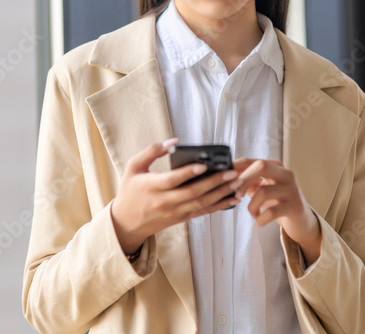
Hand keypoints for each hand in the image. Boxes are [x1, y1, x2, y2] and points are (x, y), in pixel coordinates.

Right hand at [110, 138, 242, 254]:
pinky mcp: (181, 218)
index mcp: (152, 187)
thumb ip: (151, 152)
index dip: (188, 173)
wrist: (126, 223)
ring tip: (237, 183)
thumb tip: (173, 142)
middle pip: (193, 193)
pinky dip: (219, 206)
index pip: (172, 180)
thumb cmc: (130, 191)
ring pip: (201, 203)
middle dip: (215, 182)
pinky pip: (203, 212)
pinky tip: (232, 199)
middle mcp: (165, 201)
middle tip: (232, 172)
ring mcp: (175, 212)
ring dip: (221, 194)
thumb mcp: (133, 167)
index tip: (204, 165)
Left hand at [232, 158, 322, 262]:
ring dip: (252, 206)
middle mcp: (286, 174)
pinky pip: (272, 211)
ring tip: (252, 213)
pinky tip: (259, 222)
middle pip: (261, 166)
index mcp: (276, 167)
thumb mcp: (262, 189)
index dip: (237, 167)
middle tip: (236, 194)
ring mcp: (292, 190)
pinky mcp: (295, 206)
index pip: (253, 160)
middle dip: (244, 179)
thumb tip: (226, 177)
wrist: (301, 221)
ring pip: (264, 191)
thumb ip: (248, 182)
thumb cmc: (277, 203)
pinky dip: (261, 218)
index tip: (225, 177)